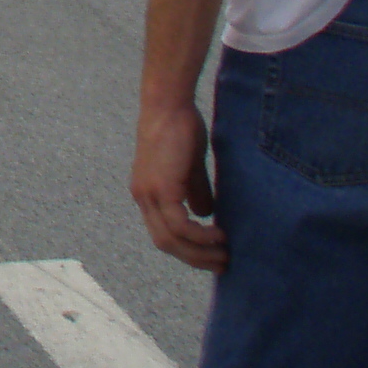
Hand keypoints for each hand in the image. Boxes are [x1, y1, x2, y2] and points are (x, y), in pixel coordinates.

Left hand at [130, 100, 226, 271]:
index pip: (163, 233)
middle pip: (165, 243)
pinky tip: (218, 235)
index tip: (211, 256)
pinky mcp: (161, 188)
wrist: (169, 104)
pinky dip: (199, 237)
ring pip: (171, 239)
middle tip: (222, 263)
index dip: (187, 249)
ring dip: (200, 252)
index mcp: (147, 193)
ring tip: (225, 253)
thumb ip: (195, 191)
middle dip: (195, 258)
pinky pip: (179, 225)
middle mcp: (143, 197)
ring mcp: (148, 193)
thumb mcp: (189, 167)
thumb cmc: (181, 129)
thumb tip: (205, 215)